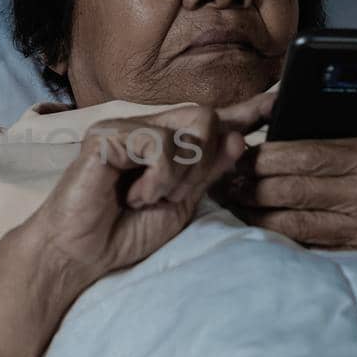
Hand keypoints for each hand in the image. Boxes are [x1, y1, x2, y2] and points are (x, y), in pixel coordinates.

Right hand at [24, 91, 276, 295]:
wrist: (81, 253)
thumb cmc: (123, 232)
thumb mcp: (180, 204)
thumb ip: (207, 172)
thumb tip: (239, 140)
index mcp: (166, 145)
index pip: (211, 121)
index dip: (245, 111)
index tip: (276, 102)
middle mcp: (146, 127)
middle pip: (207, 116)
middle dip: (203, 160)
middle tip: (172, 193)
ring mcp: (125, 126)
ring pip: (190, 128)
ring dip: (178, 175)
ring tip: (147, 197)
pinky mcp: (107, 134)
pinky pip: (159, 144)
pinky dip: (157, 178)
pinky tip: (134, 195)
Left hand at [215, 136, 356, 280]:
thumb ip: (349, 152)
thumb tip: (293, 150)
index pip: (298, 151)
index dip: (258, 155)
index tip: (236, 154)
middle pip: (286, 185)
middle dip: (246, 184)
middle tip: (221, 182)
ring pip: (290, 217)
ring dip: (254, 213)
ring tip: (233, 207)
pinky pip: (311, 245)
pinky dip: (282, 238)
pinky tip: (262, 233)